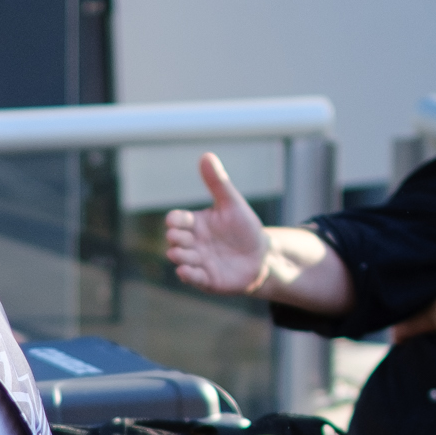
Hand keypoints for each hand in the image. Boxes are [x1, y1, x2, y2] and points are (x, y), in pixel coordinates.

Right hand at [164, 154, 270, 296]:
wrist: (261, 256)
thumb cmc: (244, 227)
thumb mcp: (232, 204)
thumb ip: (217, 183)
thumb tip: (206, 155)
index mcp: (195, 223)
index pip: (176, 220)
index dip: (174, 221)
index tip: (176, 221)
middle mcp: (192, 242)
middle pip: (174, 240)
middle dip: (175, 239)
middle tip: (181, 238)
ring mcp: (197, 261)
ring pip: (180, 258)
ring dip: (180, 256)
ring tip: (185, 254)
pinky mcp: (206, 279)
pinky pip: (192, 277)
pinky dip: (187, 274)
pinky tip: (185, 271)